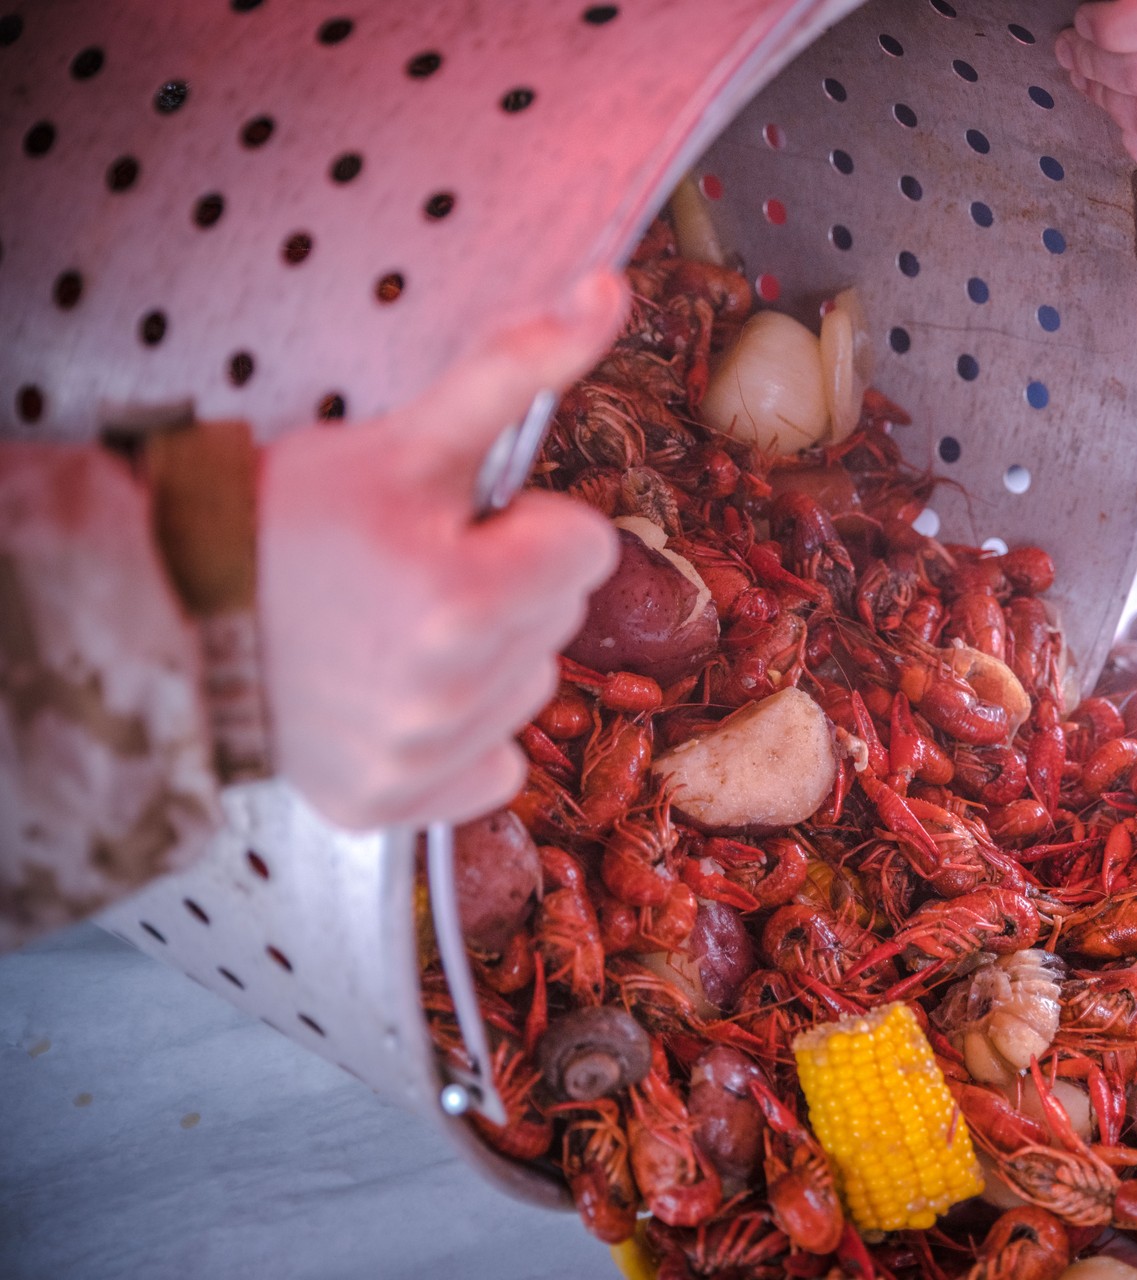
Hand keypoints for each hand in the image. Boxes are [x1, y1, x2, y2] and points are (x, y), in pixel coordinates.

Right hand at [259, 271, 624, 829]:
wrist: (166, 609)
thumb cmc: (286, 518)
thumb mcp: (405, 437)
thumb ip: (516, 369)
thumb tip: (610, 294)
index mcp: (460, 597)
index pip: (591, 548)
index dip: (529, 523)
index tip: (461, 519)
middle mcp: (446, 693)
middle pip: (563, 617)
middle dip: (510, 581)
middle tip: (416, 564)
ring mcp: (421, 759)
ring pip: (533, 687)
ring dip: (490, 653)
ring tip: (398, 623)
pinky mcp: (395, 805)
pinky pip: (495, 768)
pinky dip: (464, 735)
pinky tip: (397, 692)